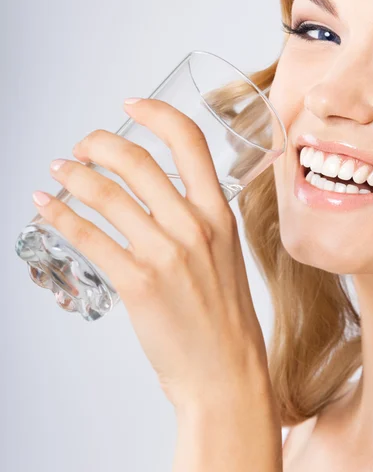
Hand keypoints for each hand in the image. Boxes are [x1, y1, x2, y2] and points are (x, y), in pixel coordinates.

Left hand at [32, 98, 272, 415]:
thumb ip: (199, 220)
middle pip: (137, 160)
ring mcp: (166, 253)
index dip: (157, 113)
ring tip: (58, 171)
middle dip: (98, 143)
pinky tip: (46, 209)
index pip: (191, 141)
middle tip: (81, 146)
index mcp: (219, 212)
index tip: (132, 104)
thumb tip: (161, 197)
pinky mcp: (138, 283)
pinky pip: (88, 238)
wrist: (226, 368)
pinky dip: (60, 217)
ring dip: (72, 176)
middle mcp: (194, 225)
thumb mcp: (224, 252)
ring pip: (106, 194)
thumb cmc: (224, 314)